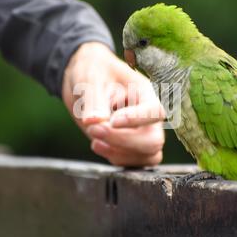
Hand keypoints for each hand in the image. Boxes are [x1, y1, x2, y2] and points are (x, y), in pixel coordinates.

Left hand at [62, 42, 164, 166]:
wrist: (82, 82)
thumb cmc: (92, 72)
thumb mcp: (90, 79)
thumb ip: (94, 100)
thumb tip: (94, 121)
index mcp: (144, 93)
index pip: (154, 112)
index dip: (136, 120)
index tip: (112, 120)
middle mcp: (147, 116)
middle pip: (153, 141)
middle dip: (124, 141)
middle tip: (94, 129)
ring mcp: (140, 133)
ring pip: (147, 157)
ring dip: (119, 153)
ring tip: (94, 137)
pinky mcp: (128, 147)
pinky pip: (132, 163)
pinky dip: (114, 158)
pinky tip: (96, 144)